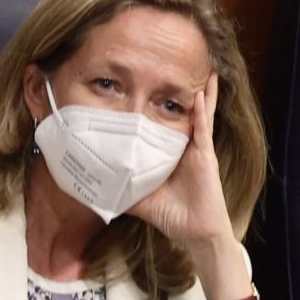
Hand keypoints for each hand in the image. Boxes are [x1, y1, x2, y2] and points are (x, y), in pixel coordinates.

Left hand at [129, 73, 235, 251]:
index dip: (161, 106)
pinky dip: (203, 111)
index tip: (150, 86)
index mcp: (172, 154)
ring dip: (203, 93)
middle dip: (185, 92)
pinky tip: (201, 94)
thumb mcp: (139, 197)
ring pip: (200, 115)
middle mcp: (187, 147)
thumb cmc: (171, 216)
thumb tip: (93, 186)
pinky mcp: (205, 156)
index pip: (165, 124)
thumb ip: (121, 188)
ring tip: (205, 70)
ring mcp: (198, 150)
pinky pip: (203, 129)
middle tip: (180, 67)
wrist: (195, 232)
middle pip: (186, 113)